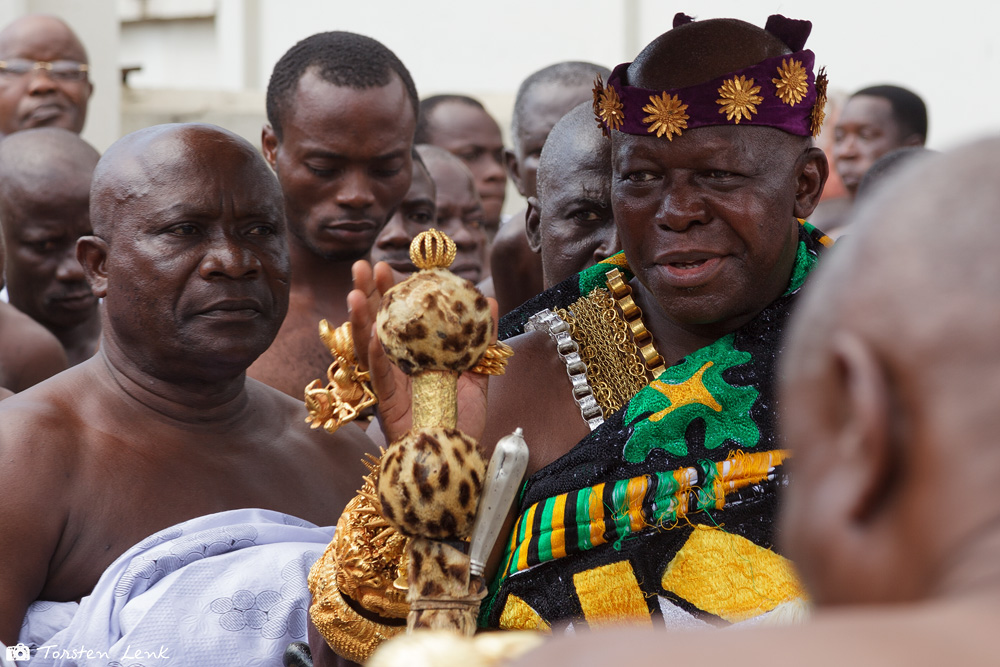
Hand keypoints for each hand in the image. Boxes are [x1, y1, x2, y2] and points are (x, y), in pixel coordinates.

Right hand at [348, 261, 493, 443]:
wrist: (458, 456)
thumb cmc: (461, 419)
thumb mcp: (477, 372)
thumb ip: (480, 339)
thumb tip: (489, 301)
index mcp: (415, 356)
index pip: (399, 317)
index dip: (393, 292)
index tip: (390, 266)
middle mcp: (398, 367)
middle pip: (377, 324)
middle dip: (369, 295)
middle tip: (364, 266)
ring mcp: (390, 385)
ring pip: (369, 348)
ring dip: (361, 319)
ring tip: (355, 292)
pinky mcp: (388, 407)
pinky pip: (380, 379)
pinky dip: (376, 357)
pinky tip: (372, 336)